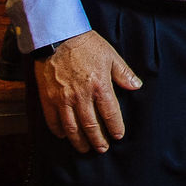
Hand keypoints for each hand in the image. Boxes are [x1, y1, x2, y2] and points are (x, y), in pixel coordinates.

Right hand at [34, 30, 141, 153]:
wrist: (58, 36)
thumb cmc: (86, 44)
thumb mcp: (110, 56)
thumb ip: (123, 73)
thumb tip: (136, 86)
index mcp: (100, 86)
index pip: (110, 114)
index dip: (115, 128)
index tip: (118, 136)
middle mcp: (82, 96)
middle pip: (91, 126)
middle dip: (98, 140)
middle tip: (102, 149)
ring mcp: (63, 99)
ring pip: (72, 128)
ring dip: (80, 141)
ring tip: (85, 149)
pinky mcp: (48, 98)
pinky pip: (53, 120)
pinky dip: (59, 131)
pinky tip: (64, 136)